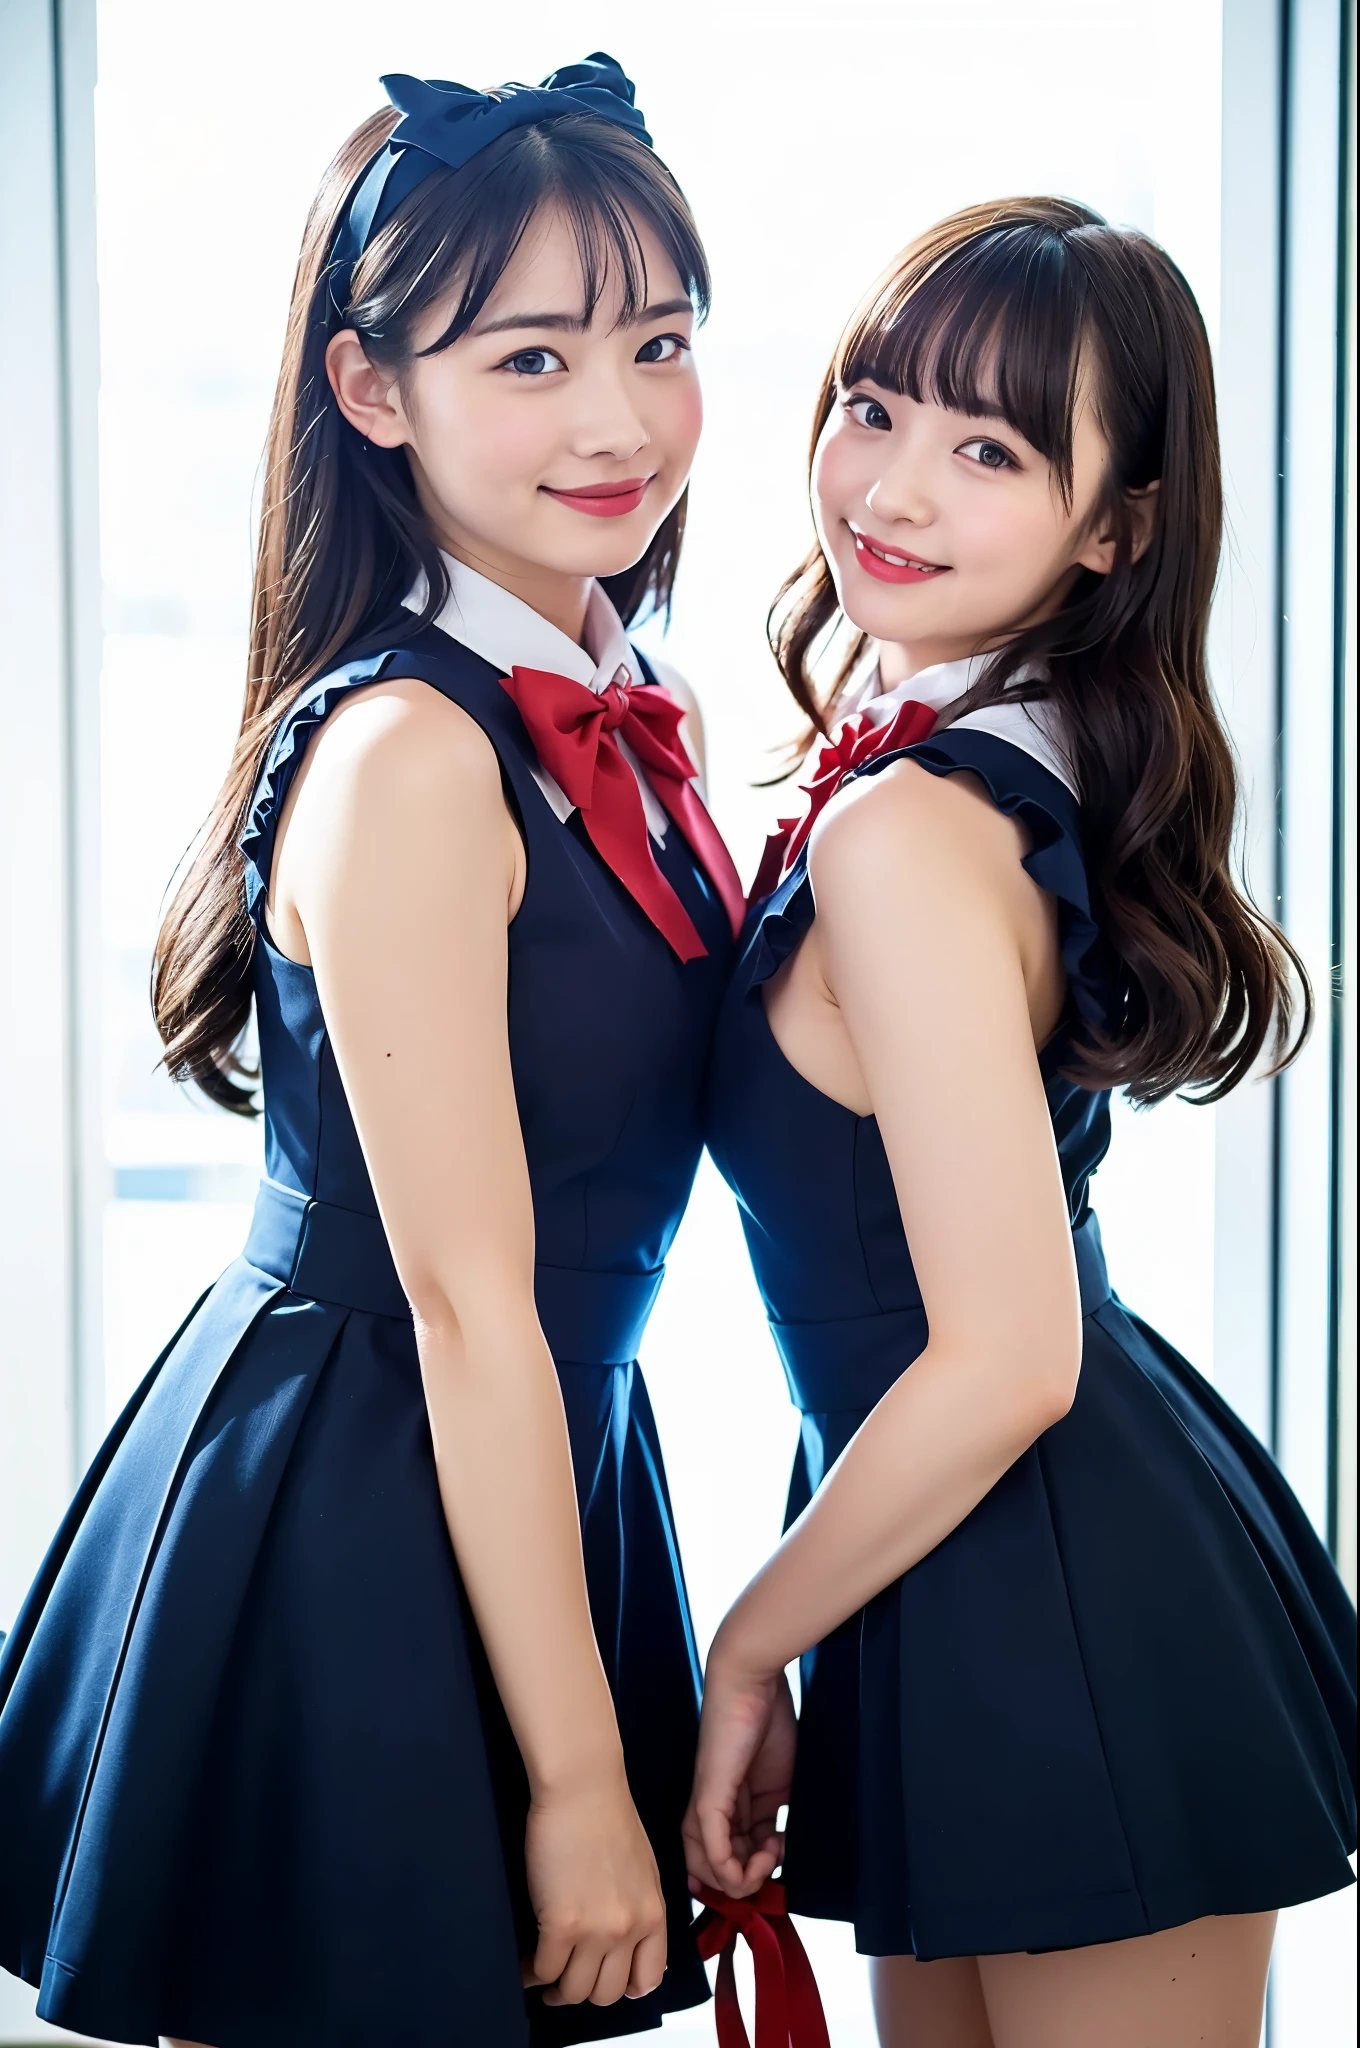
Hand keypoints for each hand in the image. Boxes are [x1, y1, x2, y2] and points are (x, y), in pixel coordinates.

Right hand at [522, 1764, 666, 2006]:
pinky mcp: (561, 1924)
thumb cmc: (608, 1815)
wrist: (583, 1786)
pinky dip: (531, 1973)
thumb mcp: (643, 1869)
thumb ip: (639, 1908)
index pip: (648, 1978)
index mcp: (654, 1913)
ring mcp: (596, 1930)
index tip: (605, 1979)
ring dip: (557, 1987)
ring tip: (544, 1972)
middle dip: (586, 1990)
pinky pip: (544, 1970)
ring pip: (575, 1990)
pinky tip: (526, 1963)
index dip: (624, 1987)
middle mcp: (630, 1928)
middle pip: (608, 1993)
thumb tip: (626, 1940)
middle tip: (567, 1979)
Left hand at [683, 1639, 796, 1897]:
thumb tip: (783, 1850)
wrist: (751, 1680)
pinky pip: (713, 1848)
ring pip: (708, 1868)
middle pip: (711, 1870)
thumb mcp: (777, 1781)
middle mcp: (709, 1809)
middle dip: (746, 1883)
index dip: (744, 1877)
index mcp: (727, 1805)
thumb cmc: (767, 1720)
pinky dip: (733, 1869)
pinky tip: (761, 1860)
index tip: (772, 1874)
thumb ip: (774, 1816)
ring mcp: (705, 1804)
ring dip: (744, 1880)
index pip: (724, 1857)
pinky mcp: (708, 1798)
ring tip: (771, 1857)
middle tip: (774, 1865)